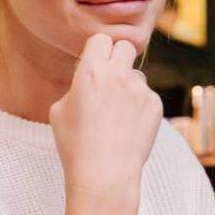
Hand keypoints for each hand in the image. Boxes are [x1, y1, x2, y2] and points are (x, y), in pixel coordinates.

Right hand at [49, 33, 161, 214]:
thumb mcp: (59, 111)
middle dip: (117, 58)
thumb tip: (88, 76)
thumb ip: (76, 85)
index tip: (95, 62)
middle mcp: (117, 75)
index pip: (100, 39)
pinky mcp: (155, 105)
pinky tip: (128, 128)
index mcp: (89, 73)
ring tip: (116, 116)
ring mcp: (140, 90)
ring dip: (128, 86)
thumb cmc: (75, 146)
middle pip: (125, 46)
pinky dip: (138, 107)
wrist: (104, 175)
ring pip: (136, 74)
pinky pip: (146, 96)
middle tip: (110, 78)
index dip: (97, 50)